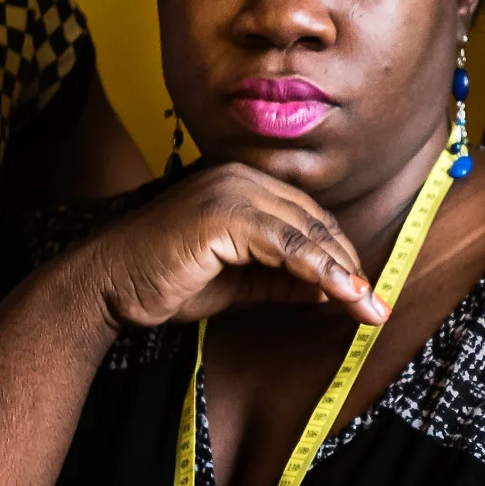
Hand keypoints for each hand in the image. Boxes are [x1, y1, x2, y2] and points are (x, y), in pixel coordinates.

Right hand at [76, 163, 385, 333]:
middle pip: (314, 221)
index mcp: (241, 185)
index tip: (365, 293)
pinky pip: (284, 244)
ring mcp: (230, 192)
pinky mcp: (222, 214)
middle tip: (376, 306)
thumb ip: (282, 278)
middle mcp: (238, 178)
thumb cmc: (164, 282)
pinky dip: (316, 269)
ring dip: (341, 272)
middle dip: (349, 265)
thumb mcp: (238, 283)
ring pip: (305, 232)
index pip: (307, 217)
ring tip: (366, 307)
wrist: (108, 286)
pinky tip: (338, 294)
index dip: (340, 255)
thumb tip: (332, 288)